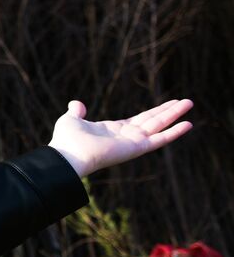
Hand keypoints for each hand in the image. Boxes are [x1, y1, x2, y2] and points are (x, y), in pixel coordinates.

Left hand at [47, 98, 193, 176]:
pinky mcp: (137, 148)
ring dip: (175, 115)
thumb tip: (76, 104)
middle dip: (169, 111)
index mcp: (113, 130)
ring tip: (190, 103)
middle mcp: (125, 136)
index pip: (139, 119)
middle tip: (186, 102)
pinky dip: (174, 132)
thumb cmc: (66, 140)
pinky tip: (188, 124)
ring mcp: (132, 142)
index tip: (167, 105)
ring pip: (159, 125)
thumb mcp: (71, 119)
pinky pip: (160, 139)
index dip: (154, 112)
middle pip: (153, 121)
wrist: (68, 155)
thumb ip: (76, 112)